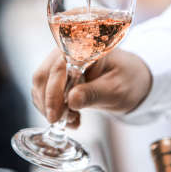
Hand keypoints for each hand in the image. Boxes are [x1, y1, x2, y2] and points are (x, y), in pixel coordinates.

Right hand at [32, 49, 151, 127]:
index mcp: (83, 49)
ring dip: (50, 107)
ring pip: (40, 85)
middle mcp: (67, 52)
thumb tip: (71, 101)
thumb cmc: (127, 79)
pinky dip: (52, 108)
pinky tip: (70, 117)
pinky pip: (44, 92)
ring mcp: (60, 63)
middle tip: (63, 122)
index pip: (58, 69)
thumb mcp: (116, 89)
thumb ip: (94, 94)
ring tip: (72, 120)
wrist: (130, 78)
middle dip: (49, 103)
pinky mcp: (57, 76)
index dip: (53, 93)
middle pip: (43, 76)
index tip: (55, 116)